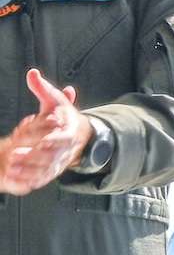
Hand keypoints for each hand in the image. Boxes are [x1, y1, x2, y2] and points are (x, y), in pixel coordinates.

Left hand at [0, 72, 92, 194]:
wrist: (81, 136)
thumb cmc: (65, 117)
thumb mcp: (56, 100)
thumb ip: (43, 89)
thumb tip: (32, 74)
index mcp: (69, 132)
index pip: (62, 138)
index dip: (52, 141)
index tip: (43, 142)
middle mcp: (66, 150)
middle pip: (51, 156)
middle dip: (33, 158)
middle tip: (15, 156)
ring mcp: (60, 161)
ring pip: (46, 170)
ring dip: (28, 172)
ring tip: (11, 170)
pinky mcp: (54, 170)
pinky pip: (43, 178)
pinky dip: (30, 180)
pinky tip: (16, 179)